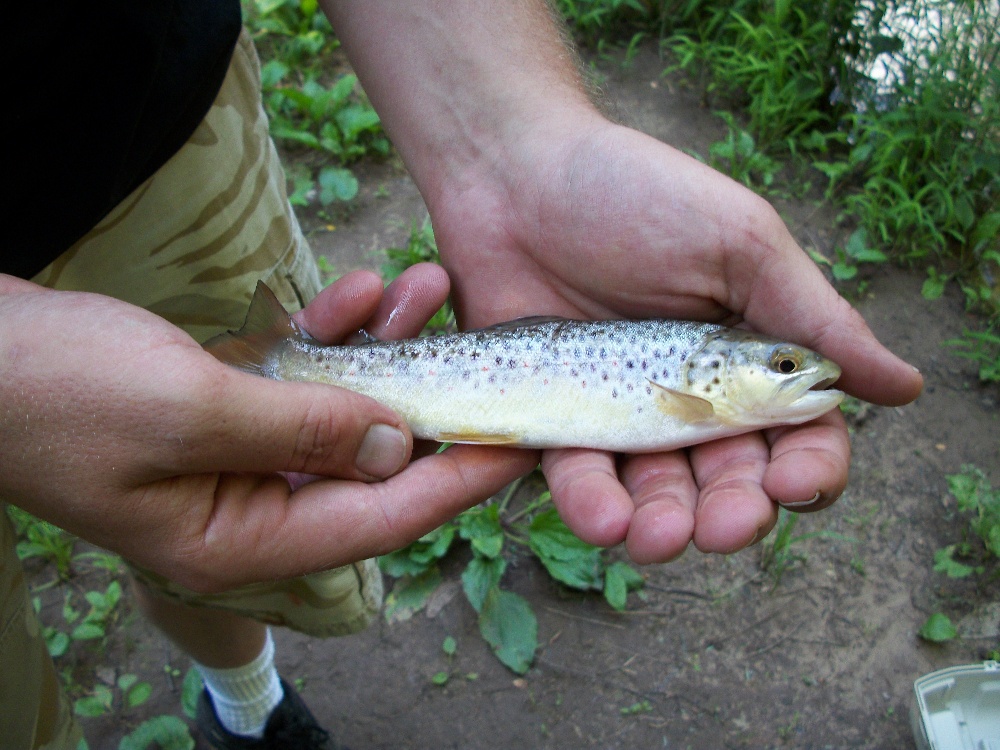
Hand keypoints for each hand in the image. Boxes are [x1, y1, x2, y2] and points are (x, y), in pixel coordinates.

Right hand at [0, 268, 535, 589]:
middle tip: (495, 352)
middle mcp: (251, 509)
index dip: (457, 479)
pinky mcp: (225, 410)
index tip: (522, 444)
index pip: (381, 519)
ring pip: (342, 411)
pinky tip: (360, 290)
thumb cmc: (61, 391)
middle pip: (371, 466)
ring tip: (425, 284)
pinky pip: (298, 378)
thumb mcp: (191, 411)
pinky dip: (330, 335)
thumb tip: (395, 445)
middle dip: (432, 400)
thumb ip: (303, 432)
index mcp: (243, 541)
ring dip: (385, 349)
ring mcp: (238, 458)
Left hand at [320, 0, 920, 563]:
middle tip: (722, 528)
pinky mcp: (558, 420)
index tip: (794, 484)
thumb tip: (905, 387)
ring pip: (654, 492)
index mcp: (747, 356)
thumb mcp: (738, 244)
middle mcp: (690, 395)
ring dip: (662, 524)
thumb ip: (814, 318)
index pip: (795, 434)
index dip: (804, 467)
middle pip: (726, 478)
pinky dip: (591, 501)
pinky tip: (603, 517)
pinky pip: (577, 473)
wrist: (513, 174)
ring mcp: (621, 412)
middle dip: (731, 512)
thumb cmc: (635, 194)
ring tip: (655, 538)